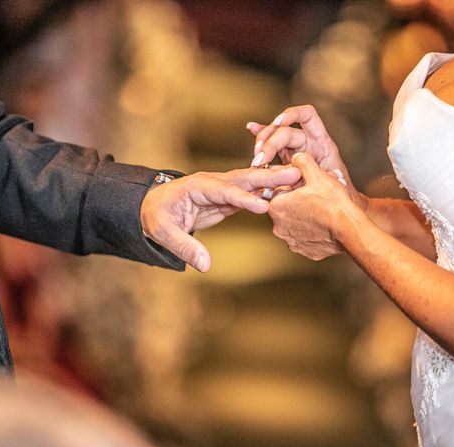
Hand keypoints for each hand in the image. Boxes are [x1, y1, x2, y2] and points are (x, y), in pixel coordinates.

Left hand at [140, 166, 300, 271]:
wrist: (154, 207)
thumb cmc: (156, 217)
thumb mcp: (164, 233)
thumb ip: (185, 247)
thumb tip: (205, 265)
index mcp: (197, 186)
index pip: (224, 191)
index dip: (243, 199)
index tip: (263, 207)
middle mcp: (213, 182)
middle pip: (244, 178)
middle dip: (268, 177)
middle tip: (294, 173)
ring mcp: (223, 187)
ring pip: (252, 182)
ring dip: (275, 180)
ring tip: (300, 177)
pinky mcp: (229, 197)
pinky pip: (252, 192)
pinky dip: (270, 191)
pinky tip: (288, 192)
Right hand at [246, 104, 366, 208]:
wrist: (337, 208)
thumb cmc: (341, 196)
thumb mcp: (335, 185)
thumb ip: (327, 178)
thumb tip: (330, 177)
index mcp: (321, 142)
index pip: (306, 115)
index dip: (292, 114)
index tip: (278, 124)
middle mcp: (308, 141)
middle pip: (284, 130)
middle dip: (270, 142)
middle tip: (260, 160)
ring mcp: (297, 149)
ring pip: (275, 138)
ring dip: (262, 144)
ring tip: (256, 159)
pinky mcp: (288, 159)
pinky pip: (273, 147)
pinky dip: (262, 138)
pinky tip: (250, 128)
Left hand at [269, 153, 357, 260]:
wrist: (349, 229)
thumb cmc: (333, 202)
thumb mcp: (317, 174)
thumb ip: (302, 162)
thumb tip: (297, 158)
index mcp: (277, 206)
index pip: (279, 189)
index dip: (295, 183)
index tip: (308, 182)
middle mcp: (278, 226)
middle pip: (287, 207)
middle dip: (300, 199)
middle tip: (318, 194)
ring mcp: (291, 241)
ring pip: (296, 222)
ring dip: (306, 215)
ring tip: (323, 208)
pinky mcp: (304, 250)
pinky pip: (305, 237)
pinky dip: (312, 230)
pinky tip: (324, 223)